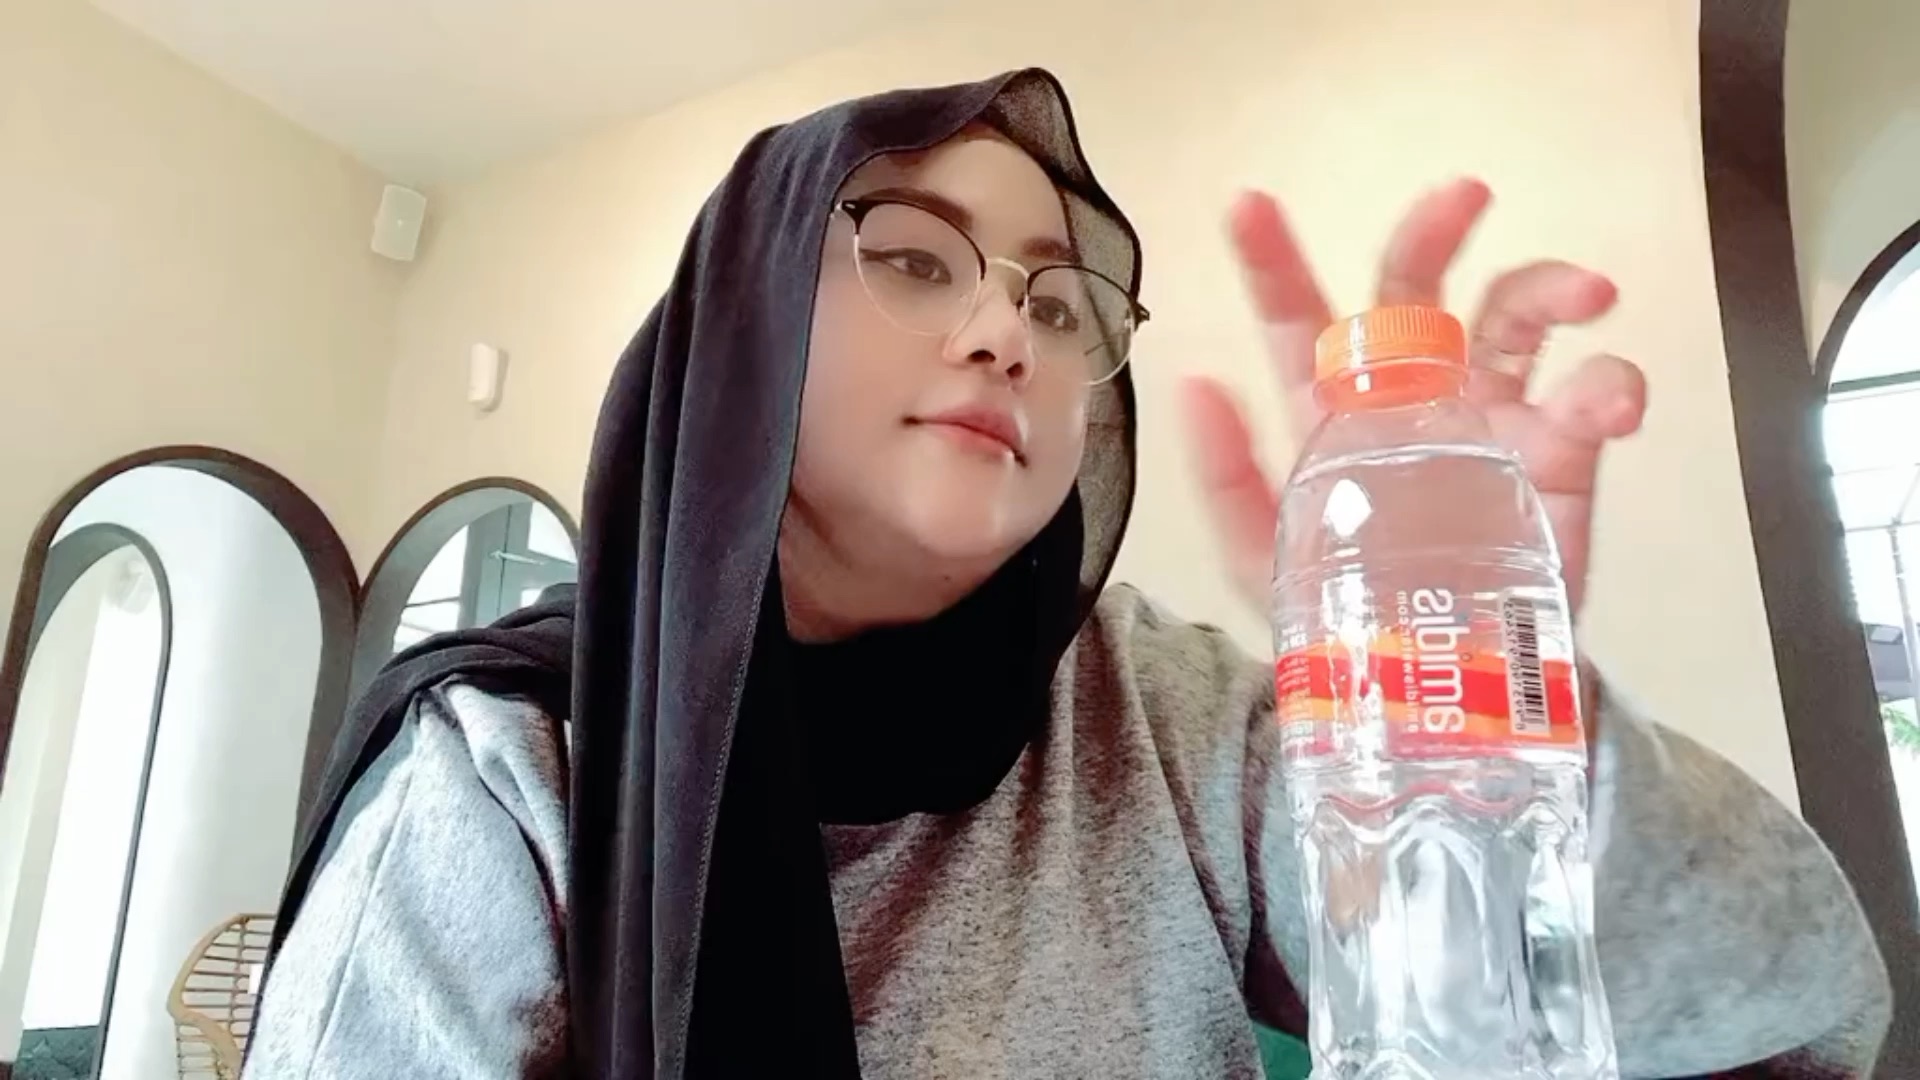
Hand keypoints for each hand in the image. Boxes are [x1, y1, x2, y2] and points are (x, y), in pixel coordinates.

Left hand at [1184, 179, 1647, 616]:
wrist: (1444, 692)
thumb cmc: (1345, 614)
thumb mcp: (1262, 558)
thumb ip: (1226, 477)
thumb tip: (1191, 383)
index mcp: (1332, 411)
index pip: (1299, 320)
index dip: (1272, 262)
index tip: (1247, 203)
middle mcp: (1411, 394)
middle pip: (1417, 287)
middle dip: (1432, 231)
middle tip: (1465, 196)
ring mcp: (1491, 417)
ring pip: (1518, 317)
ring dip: (1552, 286)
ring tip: (1588, 294)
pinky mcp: (1558, 456)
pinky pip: (1593, 397)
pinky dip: (1614, 384)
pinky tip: (1612, 409)